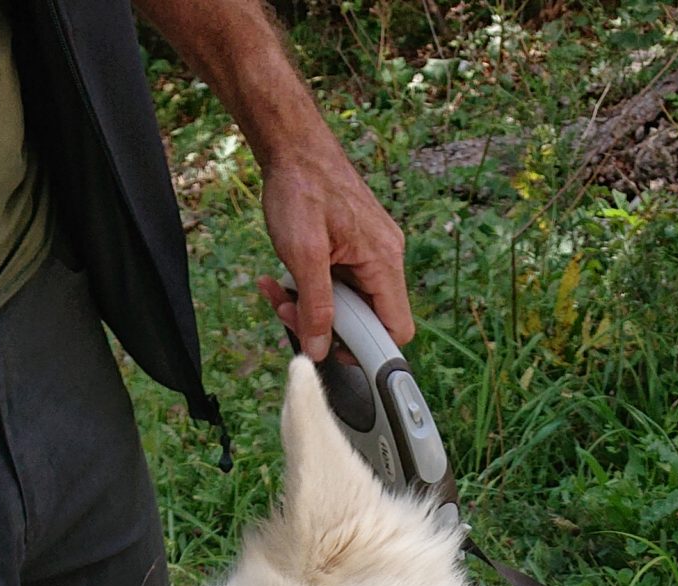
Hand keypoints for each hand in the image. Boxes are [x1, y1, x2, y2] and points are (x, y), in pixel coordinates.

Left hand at [257, 143, 410, 359]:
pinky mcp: (354, 247)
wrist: (292, 143)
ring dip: (311, 307)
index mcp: (384, 260)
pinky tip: (283, 278)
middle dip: (326, 325)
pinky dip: (310, 288)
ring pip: (348, 304)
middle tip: (291, 312)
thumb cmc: (300, 186)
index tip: (332, 349)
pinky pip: (338, 284)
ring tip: (281, 291)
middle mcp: (385, 257)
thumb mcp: (303, 253)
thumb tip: (320, 350)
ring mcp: (370, 251)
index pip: (396, 329)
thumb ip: (315, 306)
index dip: (368, 350)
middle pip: (368, 320)